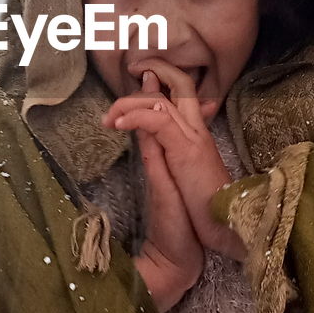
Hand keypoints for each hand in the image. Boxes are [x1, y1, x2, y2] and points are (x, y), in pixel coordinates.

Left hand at [102, 58, 247, 262]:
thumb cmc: (187, 215)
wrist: (204, 242)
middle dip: (157, 70)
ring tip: (109, 115)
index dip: (163, 79)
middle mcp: (195, 133)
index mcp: (193, 138)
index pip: (180, 97)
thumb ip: (157, 147)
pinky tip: (118, 124)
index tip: (142, 74)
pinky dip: (135, 117)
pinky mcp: (186, 152)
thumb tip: (142, 125)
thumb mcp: (167, 174)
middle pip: (180, 86)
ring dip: (131, 101)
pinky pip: (158, 122)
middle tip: (132, 70)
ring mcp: (193, 140)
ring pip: (164, 101)